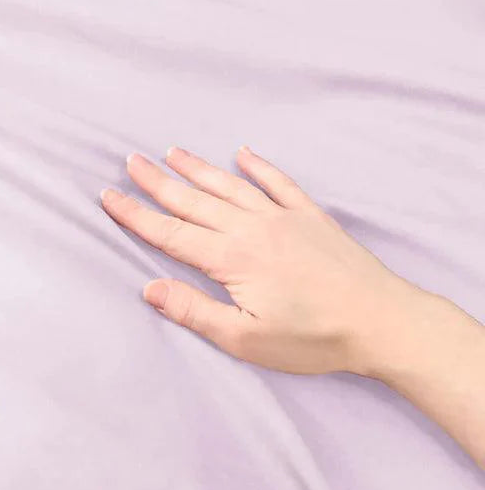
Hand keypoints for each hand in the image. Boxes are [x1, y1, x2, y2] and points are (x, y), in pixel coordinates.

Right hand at [101, 146, 421, 375]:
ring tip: (171, 152)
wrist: (379, 320)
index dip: (135, 216)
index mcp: (232, 258)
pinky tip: (245, 152)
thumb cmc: (312, 337)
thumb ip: (195, 310)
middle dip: (158, 182)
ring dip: (198, 169)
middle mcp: (252, 228)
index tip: (108, 197)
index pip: (170, 233)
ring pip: (230, 186)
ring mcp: (283, 217)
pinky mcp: (311, 217)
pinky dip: (259, 166)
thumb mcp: (245, 337)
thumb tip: (149, 288)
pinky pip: (279, 183)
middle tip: (130, 161)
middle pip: (193, 201)